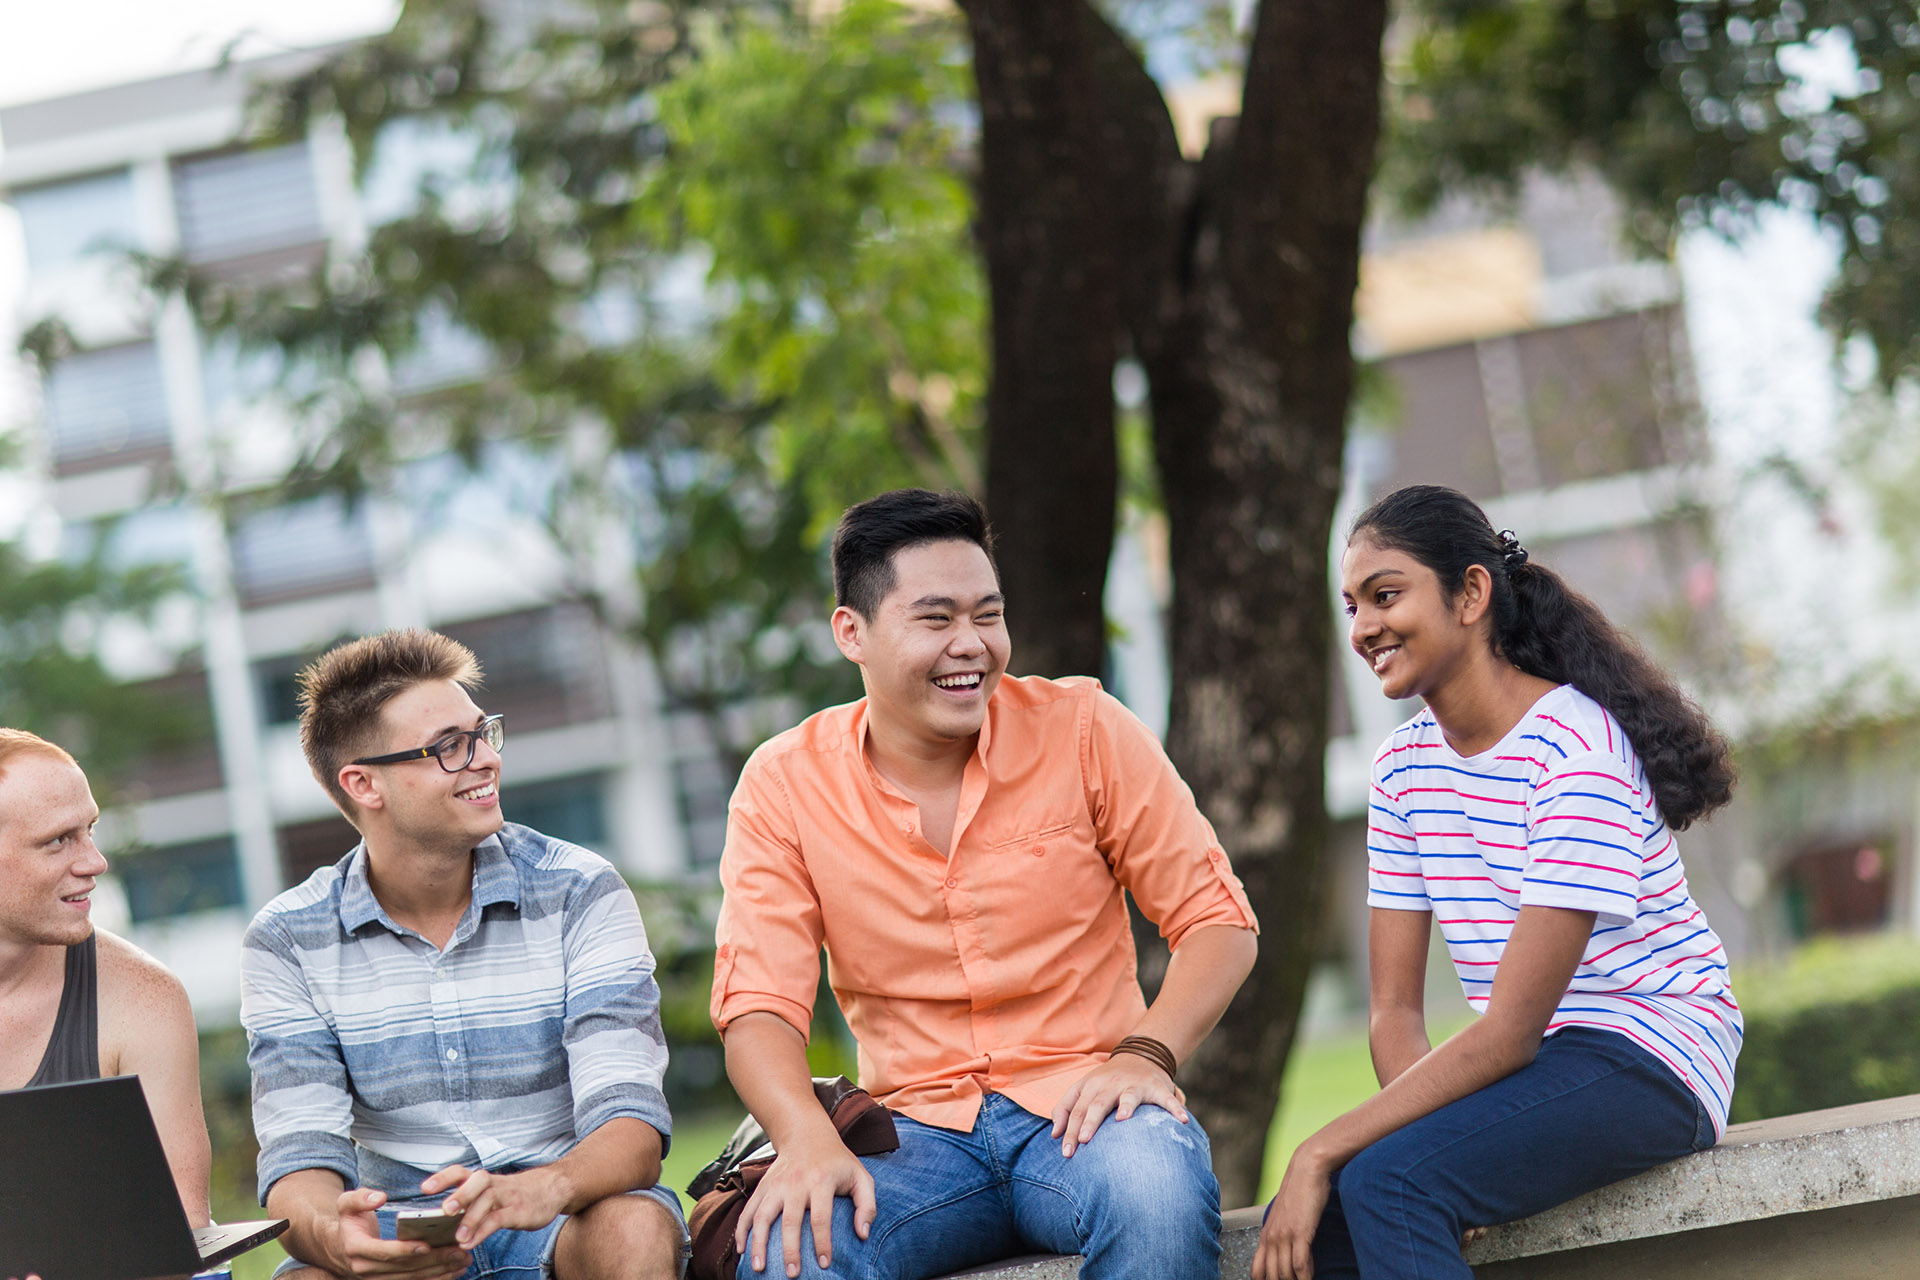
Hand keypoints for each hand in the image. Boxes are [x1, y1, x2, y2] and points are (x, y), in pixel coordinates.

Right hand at [331, 1187, 470, 1278]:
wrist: (341, 1246)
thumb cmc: (351, 1221)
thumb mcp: (346, 1203)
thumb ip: (360, 1198)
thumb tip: (379, 1197)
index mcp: (356, 1248)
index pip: (384, 1252)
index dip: (405, 1250)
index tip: (426, 1245)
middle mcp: (366, 1269)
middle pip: (403, 1268)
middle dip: (433, 1261)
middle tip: (458, 1251)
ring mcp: (377, 1279)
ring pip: (412, 1278)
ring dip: (439, 1272)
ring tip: (463, 1261)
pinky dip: (435, 1279)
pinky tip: (454, 1271)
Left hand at [421, 1164, 567, 1251]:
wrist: (553, 1188)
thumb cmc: (516, 1193)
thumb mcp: (493, 1193)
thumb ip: (471, 1204)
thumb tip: (441, 1222)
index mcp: (484, 1180)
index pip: (461, 1172)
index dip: (443, 1178)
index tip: (424, 1188)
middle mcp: (494, 1184)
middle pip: (477, 1180)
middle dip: (460, 1194)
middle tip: (444, 1210)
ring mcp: (508, 1196)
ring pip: (489, 1199)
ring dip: (471, 1218)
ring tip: (458, 1238)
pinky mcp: (520, 1211)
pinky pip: (500, 1219)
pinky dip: (483, 1232)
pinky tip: (471, 1243)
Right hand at [734, 1132, 875, 1278]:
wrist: (807, 1135)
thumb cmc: (838, 1162)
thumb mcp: (861, 1177)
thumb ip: (867, 1205)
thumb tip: (863, 1234)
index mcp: (822, 1181)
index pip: (821, 1217)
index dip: (822, 1242)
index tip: (824, 1264)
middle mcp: (796, 1183)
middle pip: (790, 1220)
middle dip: (790, 1249)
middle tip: (792, 1274)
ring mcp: (776, 1184)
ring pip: (763, 1216)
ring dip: (758, 1243)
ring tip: (758, 1268)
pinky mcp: (763, 1186)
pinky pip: (749, 1209)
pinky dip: (742, 1229)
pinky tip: (741, 1249)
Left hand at [1050, 1052, 1187, 1156]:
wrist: (1140, 1055)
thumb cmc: (1106, 1081)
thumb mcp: (1083, 1089)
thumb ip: (1065, 1109)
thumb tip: (1054, 1135)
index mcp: (1091, 1085)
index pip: (1076, 1108)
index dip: (1070, 1130)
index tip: (1066, 1152)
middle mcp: (1110, 1083)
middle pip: (1098, 1103)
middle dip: (1090, 1121)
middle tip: (1084, 1140)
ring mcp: (1134, 1084)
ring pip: (1128, 1096)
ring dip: (1126, 1106)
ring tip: (1122, 1119)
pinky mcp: (1157, 1087)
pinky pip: (1166, 1098)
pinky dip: (1175, 1108)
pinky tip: (1182, 1120)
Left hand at [1252, 1148, 1334, 1279]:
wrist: (1306, 1170)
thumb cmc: (1299, 1191)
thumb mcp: (1284, 1216)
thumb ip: (1283, 1235)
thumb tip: (1291, 1256)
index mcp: (1266, 1234)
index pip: (1257, 1270)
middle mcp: (1271, 1237)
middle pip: (1272, 1276)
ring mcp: (1284, 1235)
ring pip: (1285, 1273)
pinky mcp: (1300, 1232)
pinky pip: (1300, 1264)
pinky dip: (1305, 1277)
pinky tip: (1310, 1279)